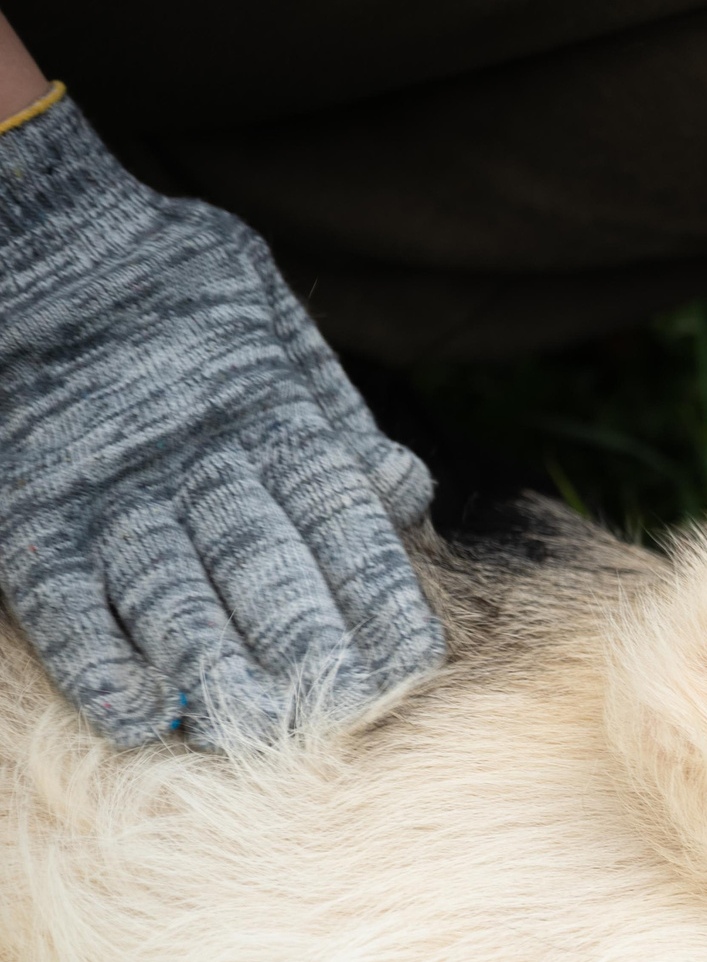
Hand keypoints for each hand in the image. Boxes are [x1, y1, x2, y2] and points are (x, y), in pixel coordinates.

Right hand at [0, 92, 442, 747]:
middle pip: (268, 574)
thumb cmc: (171, 282)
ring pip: (176, 600)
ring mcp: (111, 494)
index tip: (413, 659)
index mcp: (270, 420)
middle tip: (347, 706)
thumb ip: (334, 407)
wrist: (36, 237)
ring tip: (258, 724)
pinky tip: (140, 714)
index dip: (381, 597)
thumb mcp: (269, 315)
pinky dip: (102, 662)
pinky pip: (66, 602)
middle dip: (314, 649)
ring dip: (220, 672)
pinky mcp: (33, 514)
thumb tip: (403, 487)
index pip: (344, 525)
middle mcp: (198, 466)